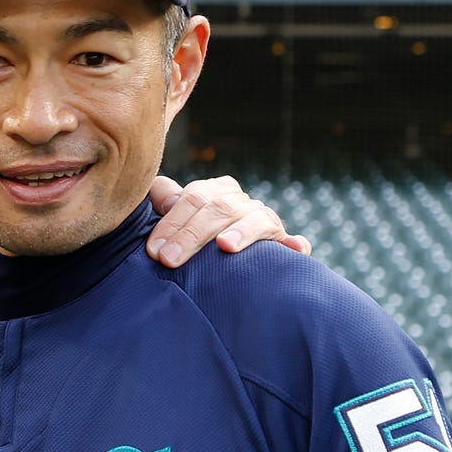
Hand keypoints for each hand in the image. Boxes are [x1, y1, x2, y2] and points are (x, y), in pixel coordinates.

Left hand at [145, 175, 313, 267]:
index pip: (193, 198)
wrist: (230, 262)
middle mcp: (242, 202)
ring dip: (242, 232)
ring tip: (225, 246)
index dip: (171, 223)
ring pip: (256, 219)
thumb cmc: (196, 239)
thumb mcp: (181, 219)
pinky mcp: (284, 244)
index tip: (154, 250)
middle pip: (220, 209)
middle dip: (192, 234)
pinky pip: (292, 243)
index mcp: (217, 192)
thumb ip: (168, 203)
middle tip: (170, 259)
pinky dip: (295, 245)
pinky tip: (296, 249)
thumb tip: (157, 189)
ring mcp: (266, 221)